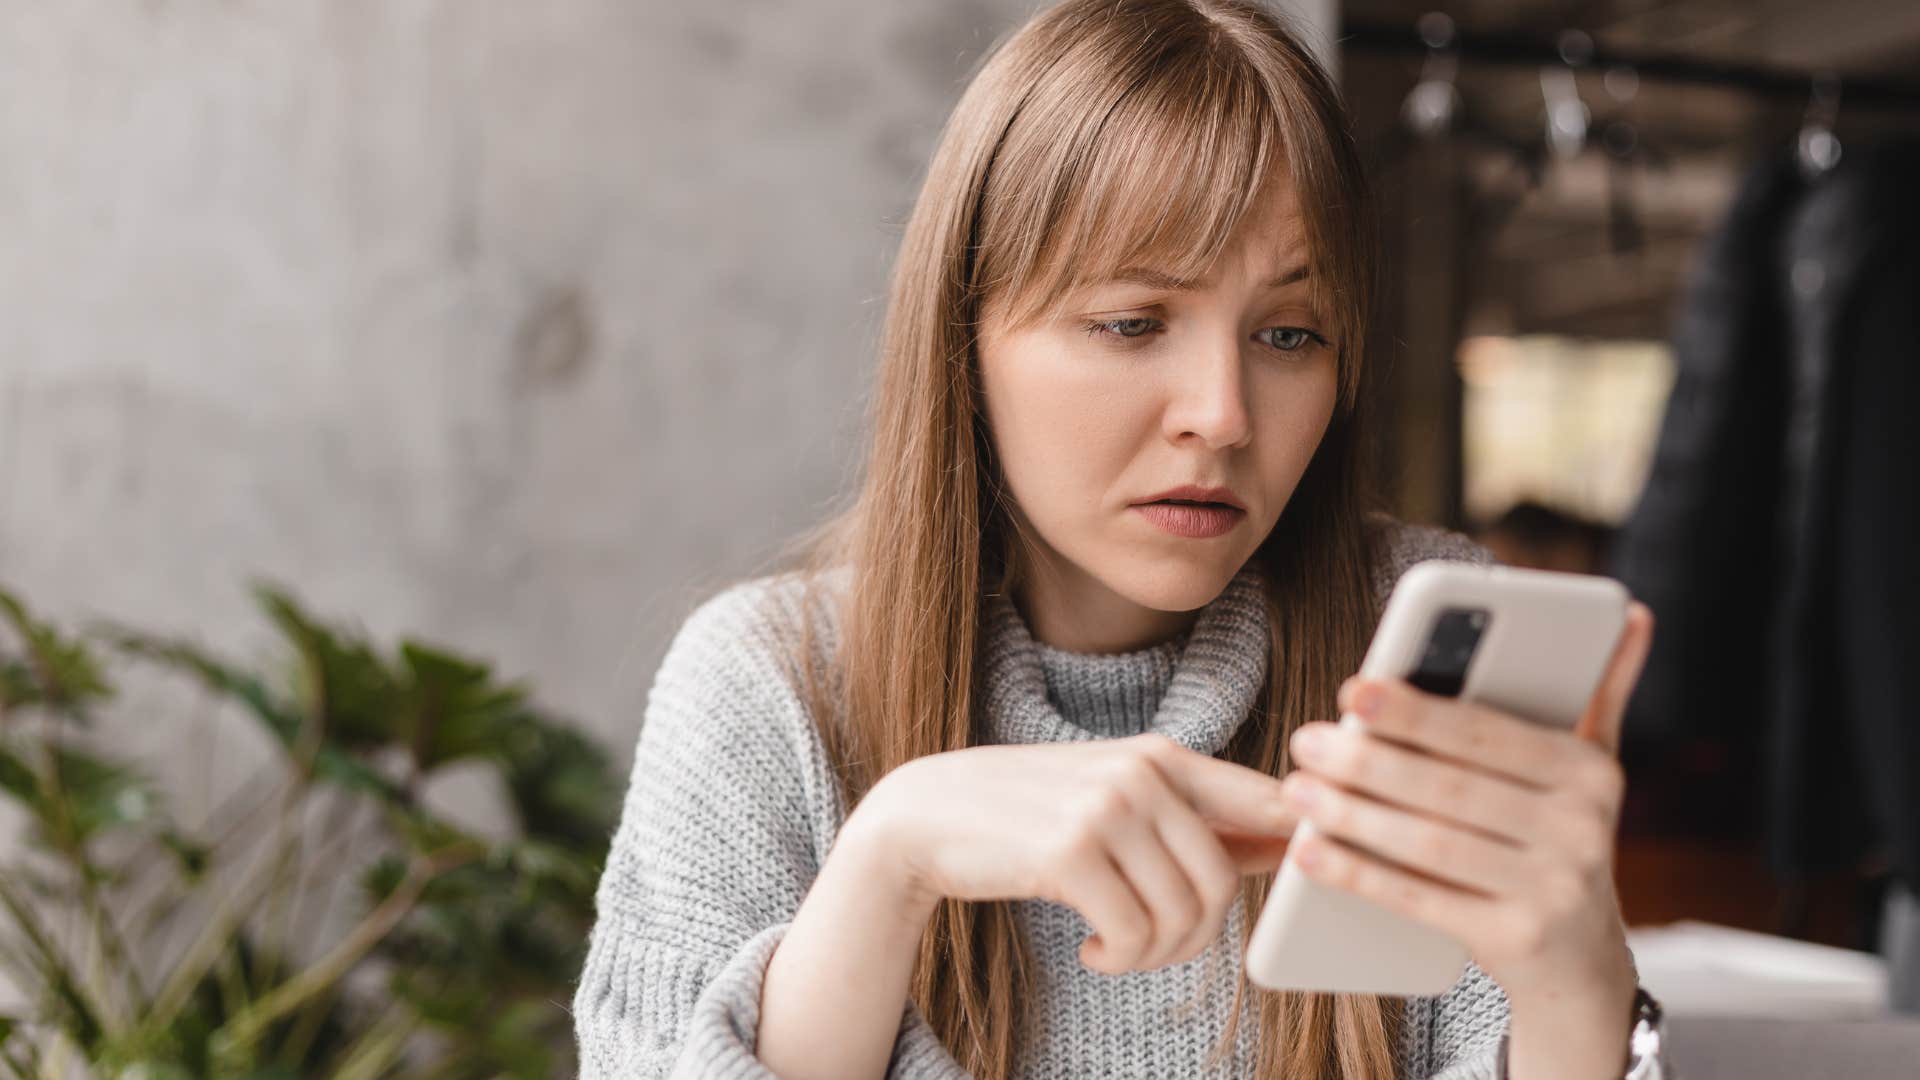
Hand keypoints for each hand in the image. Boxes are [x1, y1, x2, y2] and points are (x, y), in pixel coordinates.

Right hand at [851, 733, 1300, 973]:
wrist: (926, 816)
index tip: (1289, 881)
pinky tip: (1093, 951)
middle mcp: (1141, 773)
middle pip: (1222, 881)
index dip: (1296, 846)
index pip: (1265, 801)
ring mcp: (1105, 808)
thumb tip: (1286, 843)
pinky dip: (1121, 958)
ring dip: (1155, 954)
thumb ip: (1194, 819)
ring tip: (1119, 948)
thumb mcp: (1114, 800)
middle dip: (1196, 935)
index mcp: (1162, 755)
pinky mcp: (1070, 851)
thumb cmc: (1028, 814)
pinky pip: (1135, 933)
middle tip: (1153, 947)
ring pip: (1183, 913)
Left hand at [1275, 602, 1653, 1012]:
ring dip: (1352, 815)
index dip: (1415, 712)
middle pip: (1450, 787)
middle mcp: (1582, 829)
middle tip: (1306, 740)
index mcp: (1589, 771)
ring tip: (1297, 790)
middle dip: (1368, 761)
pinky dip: (1358, 874)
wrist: (1582, 960)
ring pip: (1431, 843)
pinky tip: (1310, 852)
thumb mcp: (1589, 767)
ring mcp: (1553, 889)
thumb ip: (1599, 690)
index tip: (1352, 690)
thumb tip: (1631, 612)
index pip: (1486, 734)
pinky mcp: (1517, 940)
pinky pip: (1421, 900)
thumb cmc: (1559, 838)